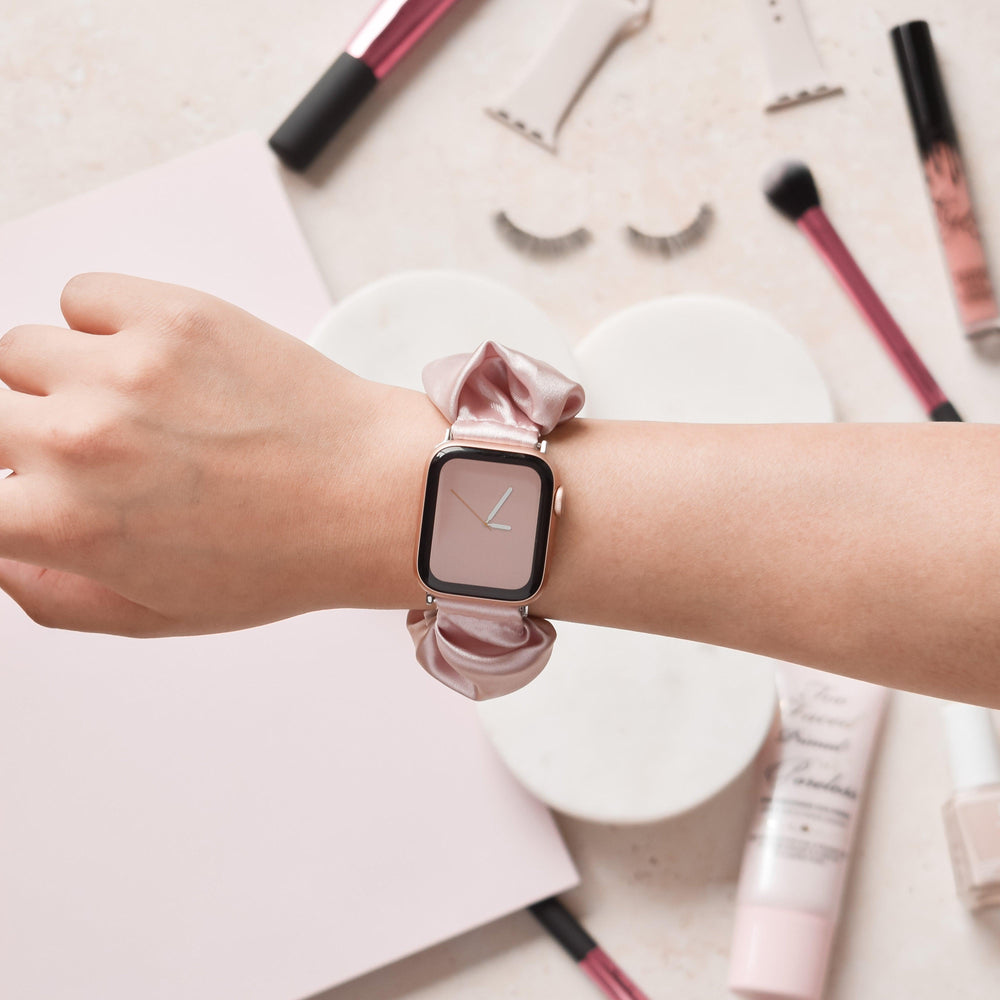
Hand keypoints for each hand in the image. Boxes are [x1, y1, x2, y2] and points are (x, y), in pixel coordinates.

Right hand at [0, 273, 441, 635]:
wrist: (370, 495)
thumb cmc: (279, 559)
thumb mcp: (153, 614)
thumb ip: (47, 594)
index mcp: (61, 524)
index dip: (9, 494)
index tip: (34, 485)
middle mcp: (77, 439)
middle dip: (30, 440)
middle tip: (103, 454)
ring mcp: (123, 367)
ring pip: (23, 350)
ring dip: (62, 377)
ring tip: (134, 405)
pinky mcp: (172, 313)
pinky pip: (83, 295)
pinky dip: (105, 322)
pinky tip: (157, 361)